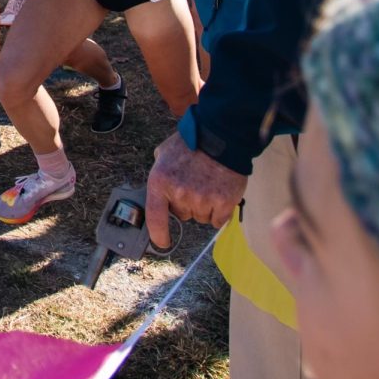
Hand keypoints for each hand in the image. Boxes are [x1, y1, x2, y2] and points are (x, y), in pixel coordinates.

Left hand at [145, 131, 248, 248]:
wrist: (221, 135)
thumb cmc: (192, 143)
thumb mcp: (165, 152)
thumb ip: (159, 171)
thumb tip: (159, 188)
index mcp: (160, 181)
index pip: (155, 216)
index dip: (158, 234)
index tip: (162, 243)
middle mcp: (179, 193)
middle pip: (183, 215)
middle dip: (188, 204)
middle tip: (196, 184)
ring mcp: (201, 199)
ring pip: (201, 218)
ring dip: (205, 207)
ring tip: (209, 184)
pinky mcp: (223, 203)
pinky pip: (218, 220)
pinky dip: (220, 212)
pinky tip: (221, 193)